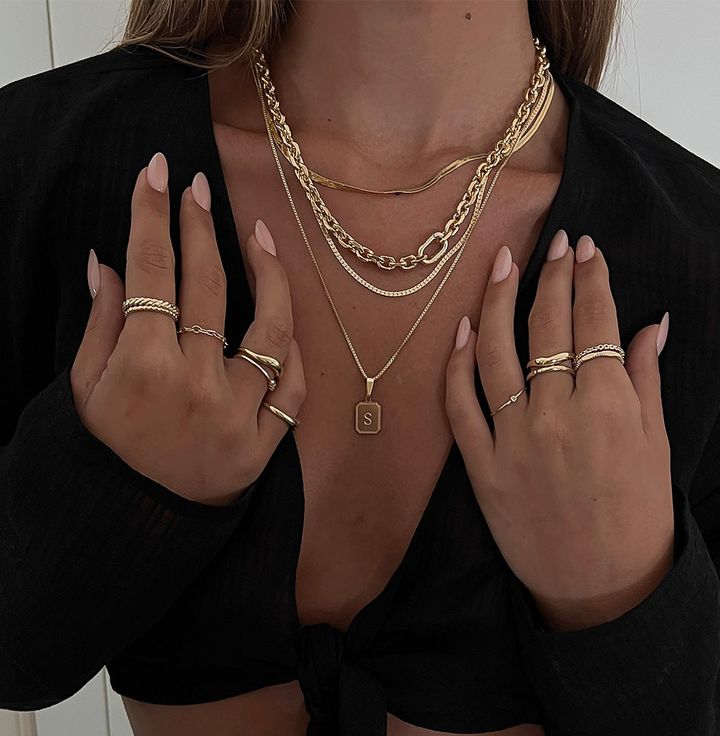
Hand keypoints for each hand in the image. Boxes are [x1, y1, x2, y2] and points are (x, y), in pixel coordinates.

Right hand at [70, 152, 305, 506]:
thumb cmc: (110, 447)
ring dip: (271, 276)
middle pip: (210, 288)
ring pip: (272, 330)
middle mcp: (197, 384)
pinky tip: (284, 319)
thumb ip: (101, 324)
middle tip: (198, 192)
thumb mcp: (85, 389)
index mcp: (144, 367)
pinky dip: (292, 351)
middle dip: (202, 229)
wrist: (143, 518)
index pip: (153, 274)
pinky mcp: (266, 440)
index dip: (154, 217)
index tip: (160, 172)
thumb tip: (109, 262)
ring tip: (259, 235)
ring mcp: (238, 413)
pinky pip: (294, 386)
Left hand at [445, 231, 673, 630]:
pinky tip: (463, 328)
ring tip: (502, 261)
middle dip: (553, 276)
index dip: (590, 279)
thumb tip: (650, 324)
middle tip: (555, 242)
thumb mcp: (654, 445)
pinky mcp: (481, 465)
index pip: (595, 323)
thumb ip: (646, 380)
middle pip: (548, 327)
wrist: (600, 585)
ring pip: (496, 353)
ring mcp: (514, 439)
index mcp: (609, 406)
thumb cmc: (636, 513)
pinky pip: (460, 405)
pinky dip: (457, 365)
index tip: (586, 248)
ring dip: (498, 301)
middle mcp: (558, 414)